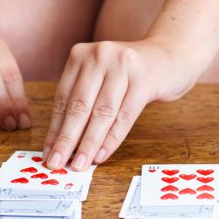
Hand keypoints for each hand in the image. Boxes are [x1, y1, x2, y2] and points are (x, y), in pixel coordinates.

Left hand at [43, 39, 199, 170]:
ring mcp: (123, 65)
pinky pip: (124, 116)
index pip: (63, 97)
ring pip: (101, 113)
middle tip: (56, 163)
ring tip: (79, 164)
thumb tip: (60, 142)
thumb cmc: (128, 73)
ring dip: (88, 143)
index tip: (48, 152)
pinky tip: (101, 154)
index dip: (54, 128)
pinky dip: (111, 139)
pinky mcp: (145, 79)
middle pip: (79, 105)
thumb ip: (82, 102)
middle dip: (66, 139)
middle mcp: (99, 56)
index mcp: (81, 54)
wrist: (170, 55)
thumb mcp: (99, 77)